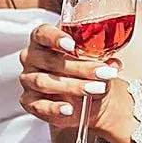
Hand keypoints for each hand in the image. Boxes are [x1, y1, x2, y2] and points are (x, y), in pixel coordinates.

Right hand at [18, 23, 132, 142]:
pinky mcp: (29, 101)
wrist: (85, 99)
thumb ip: (103, 59)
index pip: (42, 33)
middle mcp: (32, 58)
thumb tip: (113, 63)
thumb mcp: (95, 61)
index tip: (72, 44)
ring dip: (73, 86)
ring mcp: (28, 80)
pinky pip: (39, 105)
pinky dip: (55, 109)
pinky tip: (69, 109)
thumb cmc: (84, 72)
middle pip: (50, 60)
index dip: (55, 37)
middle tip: (103, 72)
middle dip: (80, 67)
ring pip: (44, 82)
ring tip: (97, 89)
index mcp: (43, 40)